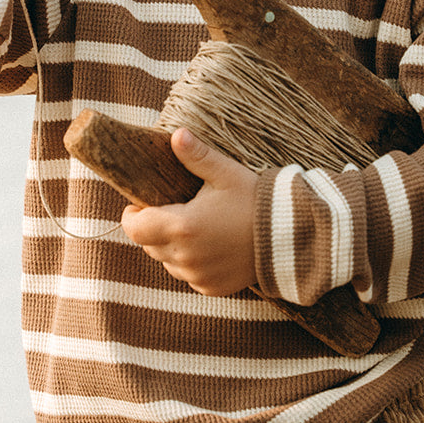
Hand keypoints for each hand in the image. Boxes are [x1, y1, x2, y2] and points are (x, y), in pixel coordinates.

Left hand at [120, 129, 258, 296]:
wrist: (290, 237)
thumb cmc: (255, 201)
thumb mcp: (226, 173)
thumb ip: (196, 156)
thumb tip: (176, 134)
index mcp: (182, 227)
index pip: (134, 228)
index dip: (132, 215)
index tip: (142, 204)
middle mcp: (185, 257)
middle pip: (148, 245)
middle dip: (154, 228)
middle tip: (175, 210)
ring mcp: (198, 276)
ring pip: (167, 262)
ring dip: (172, 247)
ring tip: (195, 228)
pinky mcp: (210, 288)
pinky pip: (188, 276)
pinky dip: (191, 263)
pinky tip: (210, 246)